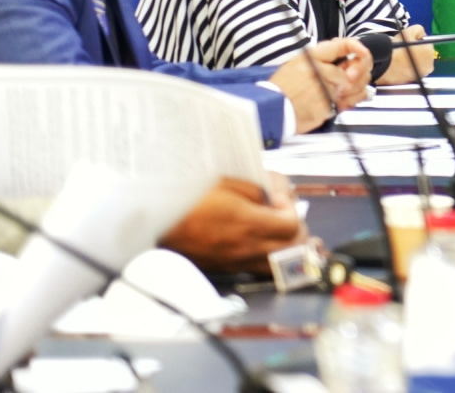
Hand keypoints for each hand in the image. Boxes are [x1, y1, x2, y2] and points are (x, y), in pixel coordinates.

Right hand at [159, 177, 304, 273]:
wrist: (155, 221)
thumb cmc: (189, 197)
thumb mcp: (226, 182)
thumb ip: (256, 191)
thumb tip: (275, 200)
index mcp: (246, 224)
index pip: (291, 226)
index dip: (292, 210)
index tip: (280, 200)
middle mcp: (245, 248)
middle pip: (292, 250)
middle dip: (299, 232)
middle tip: (289, 216)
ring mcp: (235, 262)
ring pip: (278, 266)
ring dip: (290, 252)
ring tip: (289, 236)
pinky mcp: (225, 269)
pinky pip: (258, 271)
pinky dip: (273, 262)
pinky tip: (273, 251)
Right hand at [272, 37, 373, 132]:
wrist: (268, 109)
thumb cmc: (280, 89)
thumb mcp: (297, 64)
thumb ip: (322, 61)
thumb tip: (347, 61)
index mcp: (311, 57)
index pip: (341, 45)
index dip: (357, 47)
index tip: (364, 53)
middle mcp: (318, 71)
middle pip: (352, 71)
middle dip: (357, 76)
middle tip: (352, 80)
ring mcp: (323, 89)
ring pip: (351, 89)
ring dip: (352, 92)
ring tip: (338, 93)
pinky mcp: (325, 107)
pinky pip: (343, 105)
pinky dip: (342, 105)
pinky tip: (331, 103)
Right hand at [376, 25, 436, 84]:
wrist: (382, 67)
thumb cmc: (395, 49)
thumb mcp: (408, 31)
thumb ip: (419, 30)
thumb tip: (421, 34)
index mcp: (430, 53)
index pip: (426, 42)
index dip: (416, 40)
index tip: (408, 41)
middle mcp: (429, 66)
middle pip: (423, 53)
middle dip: (416, 50)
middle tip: (404, 49)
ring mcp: (421, 75)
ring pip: (418, 62)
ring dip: (412, 59)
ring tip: (400, 57)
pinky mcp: (413, 81)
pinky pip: (412, 71)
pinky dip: (407, 68)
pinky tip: (399, 65)